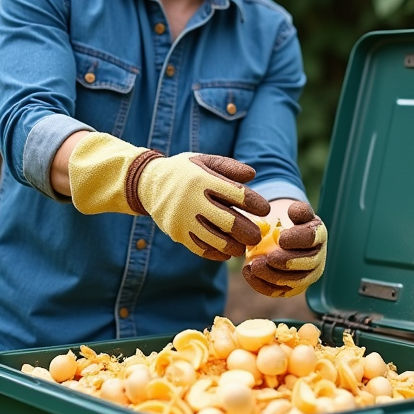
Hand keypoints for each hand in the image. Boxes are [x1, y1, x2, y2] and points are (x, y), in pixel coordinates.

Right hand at [66, 133, 270, 259]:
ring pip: (216, 240)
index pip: (237, 194)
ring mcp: (184, 219)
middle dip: (249, 232)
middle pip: (229, 222)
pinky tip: (226, 252)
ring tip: (242, 246)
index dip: (255, 204)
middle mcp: (193, 200)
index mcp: (203, 179)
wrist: (148, 184)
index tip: (265, 210)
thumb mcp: (204, 160)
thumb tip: (253, 175)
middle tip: (258, 236)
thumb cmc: (185, 172)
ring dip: (234, 246)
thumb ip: (229, 167)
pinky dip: (217, 253)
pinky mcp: (177, 233)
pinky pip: (201, 248)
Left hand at [242, 201, 327, 297]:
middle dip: (286, 262)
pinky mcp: (292, 288)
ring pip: (295, 282)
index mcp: (318, 235)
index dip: (297, 239)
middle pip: (306, 264)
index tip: (280, 238)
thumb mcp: (293, 212)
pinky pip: (280, 291)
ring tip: (254, 266)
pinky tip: (248, 273)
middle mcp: (317, 258)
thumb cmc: (286, 222)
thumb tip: (293, 212)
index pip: (311, 238)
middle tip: (267, 257)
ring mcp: (307, 276)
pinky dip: (263, 285)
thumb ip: (297, 210)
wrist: (279, 238)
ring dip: (273, 276)